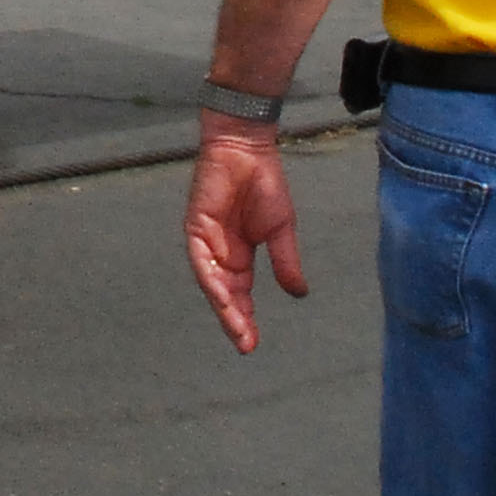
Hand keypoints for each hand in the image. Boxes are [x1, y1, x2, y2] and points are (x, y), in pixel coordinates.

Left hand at [184, 111, 306, 350]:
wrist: (248, 150)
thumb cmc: (264, 184)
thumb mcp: (281, 230)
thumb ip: (285, 262)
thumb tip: (299, 294)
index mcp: (240, 257)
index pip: (240, 296)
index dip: (245, 320)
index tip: (252, 346)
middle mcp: (220, 254)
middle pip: (225, 296)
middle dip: (234, 321)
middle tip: (245, 345)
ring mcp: (206, 242)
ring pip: (211, 283)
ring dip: (222, 306)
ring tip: (237, 329)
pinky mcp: (196, 227)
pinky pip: (201, 260)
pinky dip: (211, 279)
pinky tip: (222, 298)